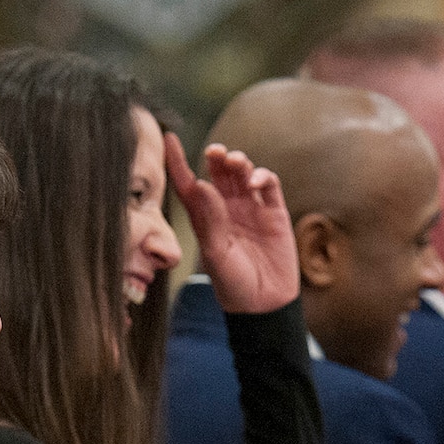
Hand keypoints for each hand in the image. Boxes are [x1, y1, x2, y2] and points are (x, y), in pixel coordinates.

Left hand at [165, 132, 298, 313]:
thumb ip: (210, 221)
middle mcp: (227, 210)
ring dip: (238, 162)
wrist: (265, 305)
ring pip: (243, 174)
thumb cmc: (234, 286)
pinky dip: (262, 176)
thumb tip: (202, 184)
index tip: (169, 139)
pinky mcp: (274, 213)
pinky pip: (269, 185)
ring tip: (235, 163)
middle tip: (214, 152)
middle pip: (218, 173)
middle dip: (216, 157)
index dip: (178, 162)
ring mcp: (251, 210)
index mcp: (206, 220)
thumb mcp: (216, 256)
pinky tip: (255, 181)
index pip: (189, 185)